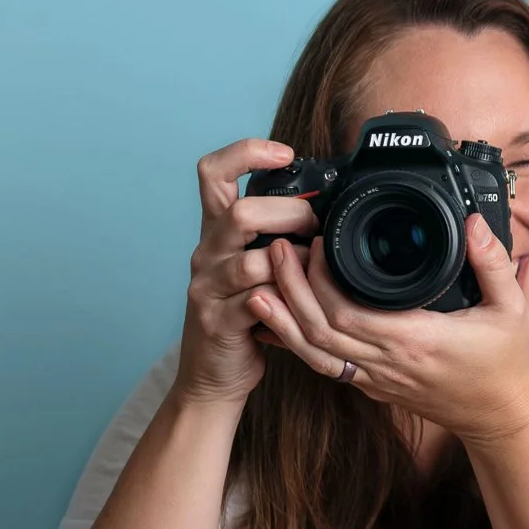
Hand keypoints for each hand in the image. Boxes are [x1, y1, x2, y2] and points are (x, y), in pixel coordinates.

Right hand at [175, 138, 317, 404]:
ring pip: (248, 259)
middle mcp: (206, 253)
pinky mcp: (218, 322)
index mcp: (217, 233)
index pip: (213, 173)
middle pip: (237, 211)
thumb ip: (276, 236)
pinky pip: (254, 301)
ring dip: (292, 260)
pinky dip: (283, 297)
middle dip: (288, 212)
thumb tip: (322, 206)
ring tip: (314, 266)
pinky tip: (298, 299)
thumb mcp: (256, 266)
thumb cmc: (246, 315)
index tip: (285, 154)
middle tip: (317, 225)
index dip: (245, 153)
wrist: (213, 375)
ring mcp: (207, 288)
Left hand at [251, 212, 528, 448]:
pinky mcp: (372, 386)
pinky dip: (296, 342)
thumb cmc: (505, 362)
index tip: (318, 241)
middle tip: (278, 248)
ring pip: (312, 352)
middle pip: (319, 329)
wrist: (499, 416)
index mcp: (417, 340)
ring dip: (282, 318)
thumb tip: (471, 223)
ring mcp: (376, 378)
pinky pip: (324, 365)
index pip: (349, 312)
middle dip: (290, 288)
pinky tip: (278, 320)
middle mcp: (388, 363)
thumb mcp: (512, 307)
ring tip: (260, 282)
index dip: (320, 280)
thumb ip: (493, 262)